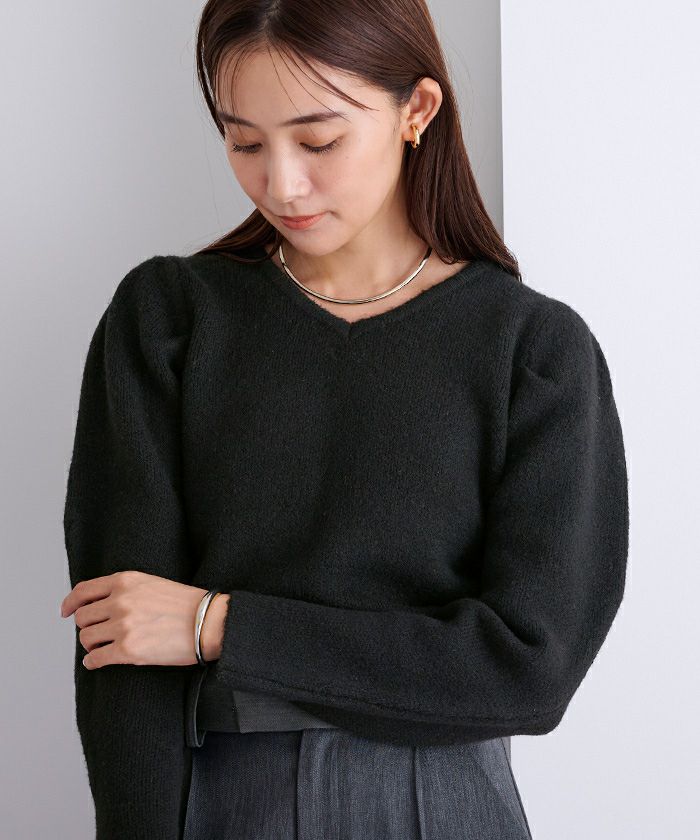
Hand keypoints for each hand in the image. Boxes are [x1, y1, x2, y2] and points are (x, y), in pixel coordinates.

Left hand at [60, 571, 217, 668]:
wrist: (208, 623)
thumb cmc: (186, 605)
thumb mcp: (152, 583)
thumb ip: (124, 590)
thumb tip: (99, 606)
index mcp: (125, 581)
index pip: (84, 591)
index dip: (70, 603)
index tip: (65, 612)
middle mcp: (120, 601)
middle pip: (82, 617)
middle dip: (87, 626)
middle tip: (97, 634)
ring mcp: (123, 626)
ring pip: (86, 638)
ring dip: (91, 645)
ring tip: (102, 648)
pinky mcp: (128, 651)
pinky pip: (96, 659)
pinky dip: (93, 662)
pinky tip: (97, 662)